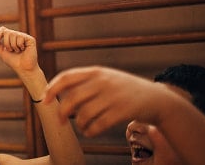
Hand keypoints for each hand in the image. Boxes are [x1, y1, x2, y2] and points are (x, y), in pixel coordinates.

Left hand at [0, 27, 39, 74]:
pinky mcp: (30, 39)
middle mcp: (17, 36)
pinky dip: (19, 45)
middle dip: (6, 43)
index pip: (3, 29)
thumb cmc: (13, 61)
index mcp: (10, 38)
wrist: (22, 68)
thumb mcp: (1, 51)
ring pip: (14, 34)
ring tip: (18, 51)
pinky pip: (21, 37)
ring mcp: (24, 37)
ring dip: (13, 45)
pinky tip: (23, 49)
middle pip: (7, 32)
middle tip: (11, 50)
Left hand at [44, 66, 183, 136]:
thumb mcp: (107, 79)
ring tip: (83, 127)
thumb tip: (57, 94)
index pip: (67, 77)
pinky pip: (98, 124)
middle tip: (61, 121)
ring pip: (84, 114)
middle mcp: (104, 81)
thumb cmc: (126, 91)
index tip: (45, 100)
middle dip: (63, 112)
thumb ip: (86, 83)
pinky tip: (91, 132)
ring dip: (79, 124)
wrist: (158, 99)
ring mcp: (114, 96)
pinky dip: (90, 131)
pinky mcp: (123, 111)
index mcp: (97, 72)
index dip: (53, 89)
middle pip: (72, 98)